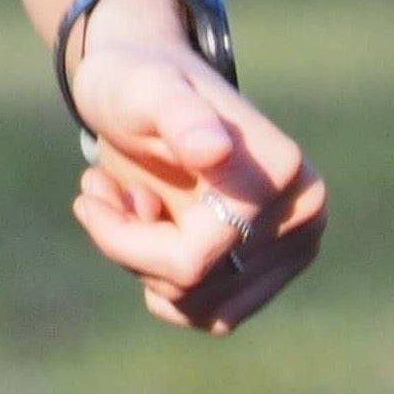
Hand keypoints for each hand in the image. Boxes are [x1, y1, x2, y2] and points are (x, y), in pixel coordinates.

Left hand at [64, 30, 326, 335]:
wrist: (147, 86)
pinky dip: (166, 277)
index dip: (123, 238)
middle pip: (195, 287)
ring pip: (202, 305)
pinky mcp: (276, 269)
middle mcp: (305, 214)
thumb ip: (177, 116)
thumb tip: (217, 151)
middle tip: (107, 188)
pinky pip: (213, 311)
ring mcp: (296, 246)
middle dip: (132, 245)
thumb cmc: (136, 82)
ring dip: (146, 260)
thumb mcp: (141, 90)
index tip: (88, 187)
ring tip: (128, 199)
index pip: (189, 259)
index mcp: (280, 171)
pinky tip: (146, 225)